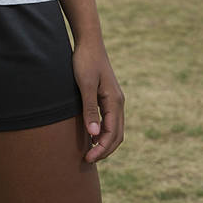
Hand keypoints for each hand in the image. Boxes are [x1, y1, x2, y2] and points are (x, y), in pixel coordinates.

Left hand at [72, 39, 124, 162]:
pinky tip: (92, 135)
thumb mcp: (84, 85)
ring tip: (90, 152)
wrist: (89, 42)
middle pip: (117, 135)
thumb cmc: (85, 61)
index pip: (112, 134)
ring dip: (105, 142)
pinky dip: (104, 132)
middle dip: (104, 150)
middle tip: (88, 160)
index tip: (88, 158)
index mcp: (115, 102)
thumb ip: (90, 109)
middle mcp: (118, 102)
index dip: (101, 149)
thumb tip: (95, 134)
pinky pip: (110, 120)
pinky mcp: (108, 96)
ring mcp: (115, 99)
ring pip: (115, 129)